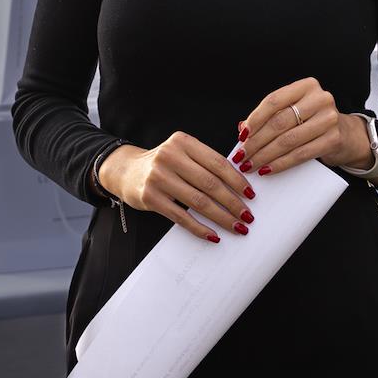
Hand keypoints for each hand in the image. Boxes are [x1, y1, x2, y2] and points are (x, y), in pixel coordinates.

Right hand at [97, 134, 255, 243]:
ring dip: (221, 217)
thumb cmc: (164, 163)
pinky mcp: (150, 198)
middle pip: (210, 183)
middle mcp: (170, 157)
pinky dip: (200, 228)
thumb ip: (207, 158)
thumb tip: (243, 174)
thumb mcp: (182, 151)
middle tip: (248, 215)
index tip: (251, 194)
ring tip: (237, 226)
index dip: (236, 180)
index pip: (217, 162)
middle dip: (233, 202)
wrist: (126, 171)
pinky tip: (213, 235)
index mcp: (183, 142)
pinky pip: (181, 216)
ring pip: (198, 201)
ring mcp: (158, 178)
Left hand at [236, 78, 368, 177]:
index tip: (242, 136)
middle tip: (242, 155)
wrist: (346, 135)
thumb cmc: (312, 122)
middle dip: (257, 142)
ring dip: (265, 155)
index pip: (274, 101)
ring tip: (251, 165)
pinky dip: (280, 164)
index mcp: (306, 86)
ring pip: (288, 140)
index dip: (255, 119)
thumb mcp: (294, 112)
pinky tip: (268, 169)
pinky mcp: (333, 139)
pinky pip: (300, 154)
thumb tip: (243, 129)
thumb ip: (271, 117)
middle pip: (279, 122)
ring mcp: (328, 118)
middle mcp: (319, 98)